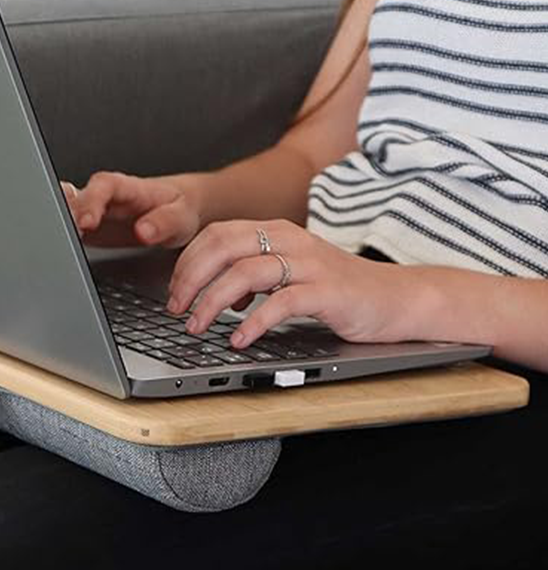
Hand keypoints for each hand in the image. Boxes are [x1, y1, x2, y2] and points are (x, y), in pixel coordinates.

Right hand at [60, 171, 201, 247]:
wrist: (177, 210)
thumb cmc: (178, 209)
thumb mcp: (181, 216)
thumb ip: (164, 222)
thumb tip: (144, 230)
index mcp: (128, 187)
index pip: (105, 186)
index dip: (91, 202)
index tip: (86, 223)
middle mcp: (107, 196)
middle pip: (79, 197)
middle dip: (67, 214)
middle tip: (67, 236)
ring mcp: (95, 209)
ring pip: (69, 210)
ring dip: (60, 223)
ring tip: (58, 241)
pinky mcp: (90, 225)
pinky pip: (69, 225)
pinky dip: (61, 234)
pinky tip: (59, 247)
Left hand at [165, 218, 422, 346]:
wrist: (396, 298)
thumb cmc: (337, 288)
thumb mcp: (288, 271)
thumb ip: (251, 274)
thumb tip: (211, 292)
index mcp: (274, 230)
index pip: (215, 234)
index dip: (187, 262)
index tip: (174, 291)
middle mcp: (289, 239)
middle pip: (222, 247)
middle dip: (190, 279)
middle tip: (176, 309)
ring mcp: (309, 264)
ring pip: (245, 272)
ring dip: (212, 301)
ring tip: (197, 326)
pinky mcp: (327, 291)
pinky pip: (281, 303)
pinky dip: (252, 322)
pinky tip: (238, 339)